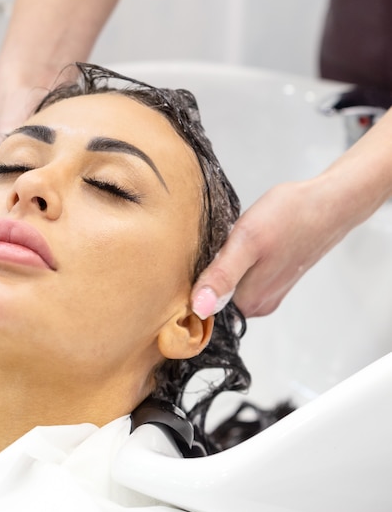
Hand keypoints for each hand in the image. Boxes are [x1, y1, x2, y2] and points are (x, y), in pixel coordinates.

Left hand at [191, 178, 353, 317]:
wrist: (329, 201)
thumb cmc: (290, 217)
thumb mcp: (246, 242)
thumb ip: (222, 276)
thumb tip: (199, 308)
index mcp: (248, 304)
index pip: (202, 309)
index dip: (187, 289)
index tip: (182, 268)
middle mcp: (258, 305)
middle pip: (213, 298)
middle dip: (201, 278)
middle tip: (201, 250)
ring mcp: (268, 292)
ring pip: (227, 286)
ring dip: (217, 268)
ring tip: (219, 245)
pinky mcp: (274, 277)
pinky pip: (241, 277)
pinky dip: (232, 262)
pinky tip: (236, 244)